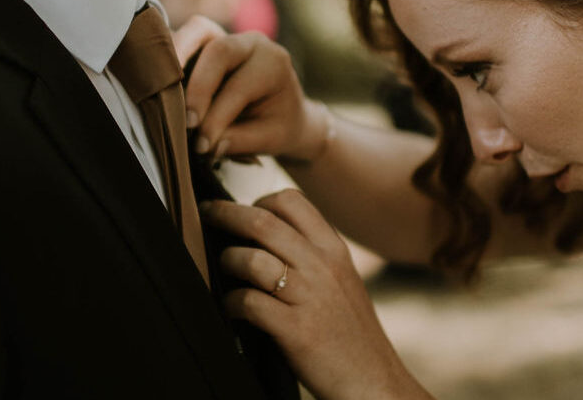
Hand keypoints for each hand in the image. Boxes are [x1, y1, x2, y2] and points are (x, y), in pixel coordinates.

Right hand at [171, 17, 327, 159]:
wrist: (284, 110)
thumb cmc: (277, 125)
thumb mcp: (270, 139)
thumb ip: (239, 141)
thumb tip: (204, 144)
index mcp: (273, 64)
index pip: (239, 88)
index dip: (216, 118)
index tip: (202, 147)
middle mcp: (250, 43)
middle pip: (219, 51)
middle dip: (198, 87)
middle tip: (187, 123)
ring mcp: (226, 35)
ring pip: (197, 30)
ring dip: (176, 58)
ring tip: (160, 90)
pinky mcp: (205, 40)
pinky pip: (183, 36)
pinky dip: (168, 53)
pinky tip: (156, 78)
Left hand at [201, 191, 431, 399]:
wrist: (375, 381)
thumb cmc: (352, 333)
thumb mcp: (343, 279)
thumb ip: (312, 254)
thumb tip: (266, 233)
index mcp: (334, 250)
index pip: (291, 201)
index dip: (258, 200)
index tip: (243, 209)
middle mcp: (322, 267)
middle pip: (262, 221)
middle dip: (225, 213)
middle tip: (207, 213)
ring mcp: (309, 297)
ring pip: (252, 259)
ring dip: (228, 260)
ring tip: (223, 269)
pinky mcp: (296, 330)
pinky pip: (249, 303)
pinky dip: (232, 303)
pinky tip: (231, 309)